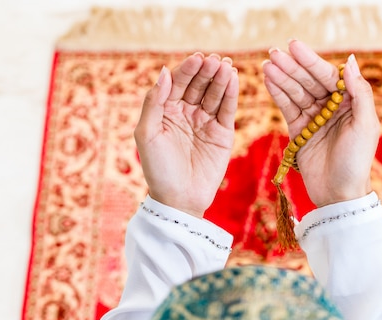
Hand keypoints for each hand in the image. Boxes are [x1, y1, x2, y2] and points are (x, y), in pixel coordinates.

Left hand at [134, 53, 238, 217]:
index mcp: (166, 110)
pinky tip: (234, 79)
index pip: (178, 82)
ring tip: (226, 66)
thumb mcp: (147, 134)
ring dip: (220, 79)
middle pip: (198, 85)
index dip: (187, 70)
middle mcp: (186, 112)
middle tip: (215, 60)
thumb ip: (153, 102)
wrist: (179, 199)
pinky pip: (227, 109)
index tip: (197, 59)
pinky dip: (231, 94)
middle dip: (206, 71)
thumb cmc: (158, 169)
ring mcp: (205, 122)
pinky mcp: (222, 133)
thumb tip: (164, 72)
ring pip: (214, 94)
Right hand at [262, 40, 378, 206]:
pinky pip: (288, 108)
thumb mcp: (366, 125)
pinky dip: (278, 94)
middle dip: (292, 67)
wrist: (339, 194)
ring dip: (282, 78)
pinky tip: (268, 80)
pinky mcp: (300, 132)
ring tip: (267, 64)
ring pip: (296, 93)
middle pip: (309, 81)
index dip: (311, 61)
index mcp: (350, 103)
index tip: (294, 46)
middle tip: (274, 52)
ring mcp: (315, 119)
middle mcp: (332, 107)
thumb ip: (359, 92)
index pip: (328, 76)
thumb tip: (350, 61)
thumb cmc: (357, 161)